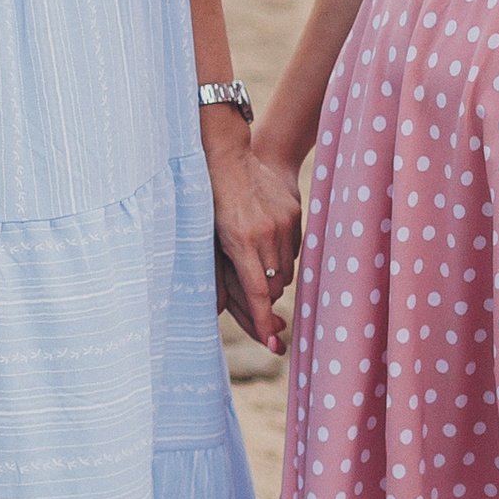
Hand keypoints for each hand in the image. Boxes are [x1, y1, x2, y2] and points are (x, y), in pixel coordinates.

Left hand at [208, 127, 301, 353]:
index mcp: (239, 241)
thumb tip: (218, 310)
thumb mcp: (204, 235)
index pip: (257, 291)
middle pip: (275, 285)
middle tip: (259, 305)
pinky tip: (266, 247)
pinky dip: (282, 257)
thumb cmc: (207, 199)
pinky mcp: (293, 212)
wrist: (227, 155)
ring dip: (275, 278)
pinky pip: (294, 249)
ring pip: (286, 269)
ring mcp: (282, 222)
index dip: (263, 320)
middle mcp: (264, 233)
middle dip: (267, 299)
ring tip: (257, 267)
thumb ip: (216, 272)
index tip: (272, 343)